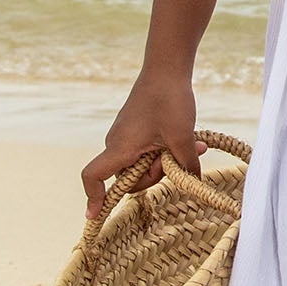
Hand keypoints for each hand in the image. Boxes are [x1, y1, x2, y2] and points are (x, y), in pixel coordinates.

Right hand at [82, 68, 203, 219]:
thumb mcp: (182, 138)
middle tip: (179, 157)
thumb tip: (193, 181)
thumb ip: (186, 165)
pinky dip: (166, 150)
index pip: (94, 176)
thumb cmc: (170, 101)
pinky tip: (190, 140)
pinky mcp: (136, 129)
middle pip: (131, 177)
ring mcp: (126, 136)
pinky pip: (148, 150)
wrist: (167, 69)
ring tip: (192, 144)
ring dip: (167, 161)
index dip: (93, 197)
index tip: (93, 216)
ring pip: (144, 164)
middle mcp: (117, 144)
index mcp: (120, 148)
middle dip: (157, 174)